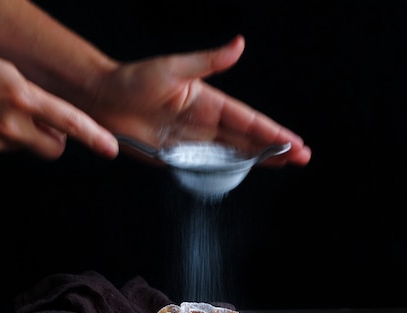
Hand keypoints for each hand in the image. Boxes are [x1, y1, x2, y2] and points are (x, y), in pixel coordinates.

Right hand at [0, 45, 118, 161]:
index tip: (111, 150)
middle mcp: (11, 125)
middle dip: (53, 140)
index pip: (69, 122)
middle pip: (54, 149)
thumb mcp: (4, 72)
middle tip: (38, 123)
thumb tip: (54, 124)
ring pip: (24, 148)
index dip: (94, 137)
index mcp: (21, 96)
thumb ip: (34, 99)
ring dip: (18, 135)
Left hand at [90, 35, 310, 166]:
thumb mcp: (173, 68)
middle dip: (276, 148)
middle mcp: (205, 123)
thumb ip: (208, 63)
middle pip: (248, 140)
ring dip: (259, 160)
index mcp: (208, 102)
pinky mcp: (178, 158)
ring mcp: (193, 142)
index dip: (273, 131)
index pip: (248, 119)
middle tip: (302, 157)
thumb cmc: (134, 80)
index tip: (295, 141)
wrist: (105, 100)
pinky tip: (248, 173)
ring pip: (233, 154)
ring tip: (285, 165)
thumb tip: (239, 45)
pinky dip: (229, 171)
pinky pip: (209, 167)